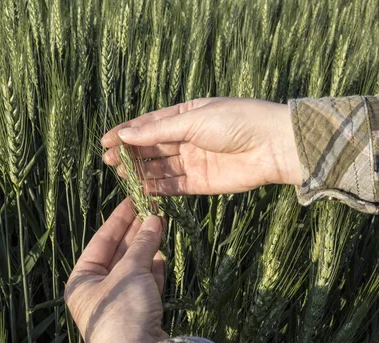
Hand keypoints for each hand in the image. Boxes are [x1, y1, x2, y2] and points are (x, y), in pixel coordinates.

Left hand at [64, 199, 167, 342]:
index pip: (100, 241)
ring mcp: (119, 303)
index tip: (132, 199)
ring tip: (160, 224)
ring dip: (147, 248)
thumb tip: (153, 219)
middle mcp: (97, 291)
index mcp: (82, 280)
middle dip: (136, 232)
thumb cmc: (122, 312)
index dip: (118, 219)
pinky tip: (162, 253)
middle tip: (152, 209)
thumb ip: (142, 245)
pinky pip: (145, 284)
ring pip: (134, 268)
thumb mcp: (130, 272)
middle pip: (118, 254)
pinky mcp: (138, 313)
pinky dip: (154, 269)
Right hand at [102, 97, 301, 194]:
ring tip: (120, 174)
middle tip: (108, 161)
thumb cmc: (236, 122)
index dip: (126, 133)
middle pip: (152, 147)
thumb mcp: (193, 120)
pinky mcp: (201, 183)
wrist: (273, 146)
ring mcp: (193, 161)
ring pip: (159, 168)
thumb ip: (158, 130)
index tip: (104, 141)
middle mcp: (188, 138)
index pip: (149, 124)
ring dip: (140, 171)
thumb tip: (126, 134)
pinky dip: (157, 189)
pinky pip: (173, 187)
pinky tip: (140, 190)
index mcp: (186, 115)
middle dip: (130, 154)